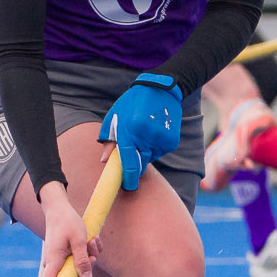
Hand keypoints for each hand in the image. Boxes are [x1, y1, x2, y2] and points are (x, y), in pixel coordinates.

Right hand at [36, 181, 99, 276]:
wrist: (59, 208)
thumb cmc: (67, 222)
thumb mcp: (79, 239)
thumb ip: (82, 259)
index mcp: (54, 261)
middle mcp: (54, 264)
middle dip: (86, 269)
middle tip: (92, 253)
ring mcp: (59, 262)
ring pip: (79, 270)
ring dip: (90, 257)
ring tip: (92, 241)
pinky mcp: (66, 258)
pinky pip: (81, 262)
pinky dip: (89, 253)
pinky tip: (92, 241)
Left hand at [98, 72, 182, 190]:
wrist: (160, 90)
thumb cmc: (132, 104)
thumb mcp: (114, 118)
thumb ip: (109, 140)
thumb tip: (105, 161)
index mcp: (130, 131)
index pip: (129, 163)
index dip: (128, 178)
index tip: (127, 186)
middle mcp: (147, 137)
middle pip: (140, 162)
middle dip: (135, 161)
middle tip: (134, 148)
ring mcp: (161, 139)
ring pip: (150, 157)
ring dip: (145, 151)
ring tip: (144, 131)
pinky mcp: (171, 141)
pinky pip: (160, 152)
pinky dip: (155, 147)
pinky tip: (154, 131)